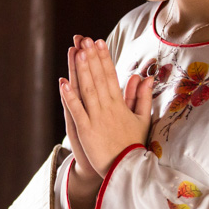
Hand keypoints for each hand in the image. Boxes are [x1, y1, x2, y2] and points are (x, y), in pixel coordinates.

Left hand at [60, 37, 152, 177]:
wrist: (127, 170)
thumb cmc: (132, 144)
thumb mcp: (142, 120)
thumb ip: (142, 97)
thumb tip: (145, 78)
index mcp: (120, 104)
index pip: (111, 76)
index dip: (105, 58)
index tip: (99, 41)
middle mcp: (108, 108)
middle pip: (98, 78)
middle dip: (92, 58)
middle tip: (85, 39)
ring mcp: (96, 118)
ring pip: (88, 90)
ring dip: (82, 70)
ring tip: (78, 52)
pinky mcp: (86, 130)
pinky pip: (76, 111)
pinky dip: (70, 97)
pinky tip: (63, 83)